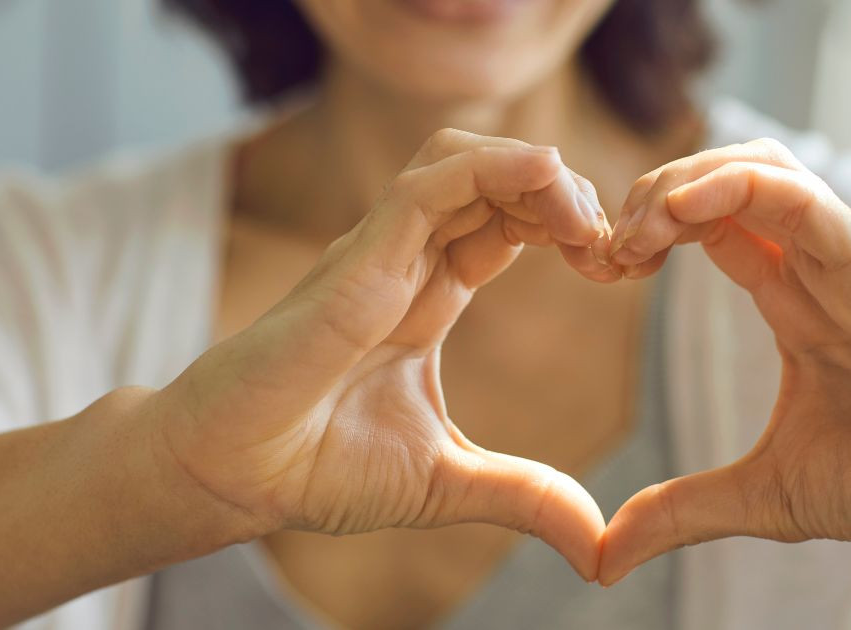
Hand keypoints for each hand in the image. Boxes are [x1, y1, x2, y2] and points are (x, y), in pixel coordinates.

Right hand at [152, 129, 614, 578]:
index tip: (618, 267)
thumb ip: (526, 496)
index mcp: (430, 296)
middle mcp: (408, 262)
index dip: (568, 228)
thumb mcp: (449, 483)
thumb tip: (599, 546)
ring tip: (585, 220)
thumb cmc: (317, 468)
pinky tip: (546, 178)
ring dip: (536, 172)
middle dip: (566, 195)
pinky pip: (428, 185)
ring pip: (464, 161)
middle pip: (498, 181)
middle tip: (615, 246)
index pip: (510, 224)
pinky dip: (492, 168)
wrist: (231, 477)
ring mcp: (381, 253)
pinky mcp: (357, 260)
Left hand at [598, 139, 850, 583]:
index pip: (706, 223)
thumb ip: (680, 512)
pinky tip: (681, 210)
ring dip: (683, 180)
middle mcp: (813, 266)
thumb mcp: (762, 495)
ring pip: (759, 167)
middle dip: (651, 193)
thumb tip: (603, 560)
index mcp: (789, 298)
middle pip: (722, 178)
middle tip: (606, 247)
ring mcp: (844, 259)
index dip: (645, 230)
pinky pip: (803, 201)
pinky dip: (737, 188)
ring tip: (638, 229)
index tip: (600, 268)